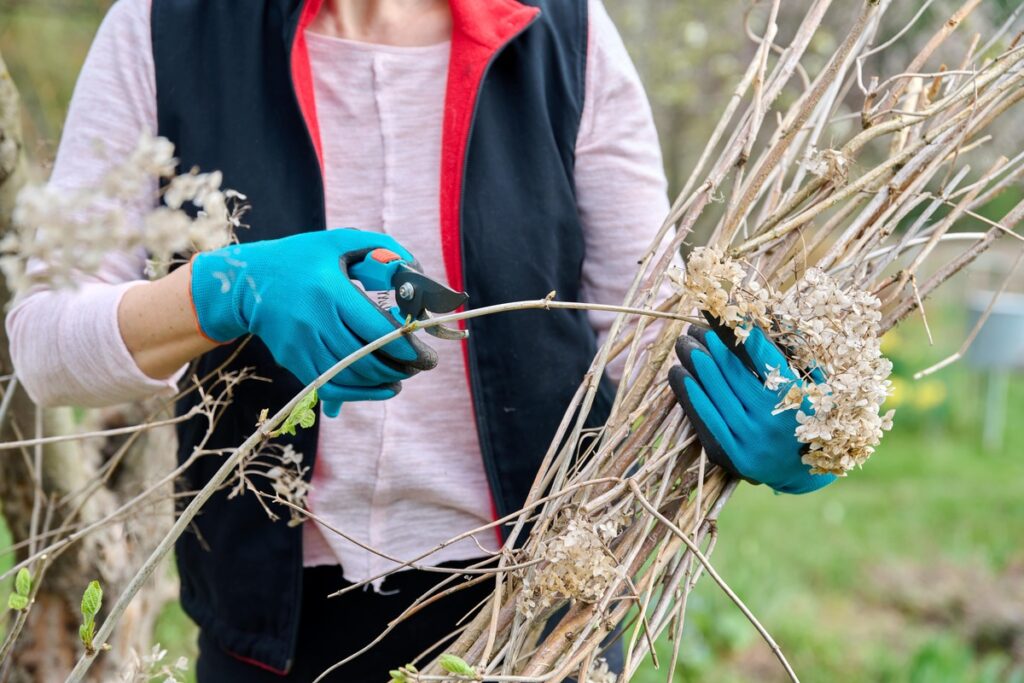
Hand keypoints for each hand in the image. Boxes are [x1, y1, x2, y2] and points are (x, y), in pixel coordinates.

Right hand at [190, 229, 436, 416]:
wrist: (249, 282)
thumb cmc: (303, 258)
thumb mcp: (340, 242)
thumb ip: (383, 248)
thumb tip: (416, 269)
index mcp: (329, 290)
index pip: (374, 329)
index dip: (404, 347)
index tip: (424, 353)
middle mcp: (313, 321)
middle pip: (365, 358)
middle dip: (400, 367)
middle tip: (422, 365)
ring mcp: (301, 345)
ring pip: (350, 377)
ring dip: (383, 382)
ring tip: (403, 375)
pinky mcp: (293, 361)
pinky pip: (331, 386)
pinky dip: (360, 393)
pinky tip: (382, 388)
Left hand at [668, 318, 835, 493]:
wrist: (805, 473)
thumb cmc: (812, 418)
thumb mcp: (817, 385)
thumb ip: (792, 354)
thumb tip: (760, 316)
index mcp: (801, 398)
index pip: (763, 354)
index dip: (741, 330)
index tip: (725, 310)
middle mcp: (775, 419)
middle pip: (734, 371)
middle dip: (712, 344)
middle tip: (695, 327)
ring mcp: (752, 440)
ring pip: (716, 392)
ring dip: (695, 363)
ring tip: (684, 343)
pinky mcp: (733, 456)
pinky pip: (706, 418)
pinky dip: (689, 394)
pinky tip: (678, 373)